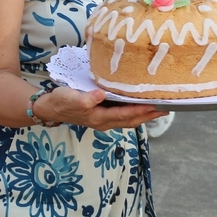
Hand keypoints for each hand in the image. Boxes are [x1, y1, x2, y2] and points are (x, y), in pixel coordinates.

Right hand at [35, 87, 168, 130]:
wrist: (49, 108)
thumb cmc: (61, 102)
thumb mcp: (71, 98)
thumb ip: (85, 99)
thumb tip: (101, 94)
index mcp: (100, 118)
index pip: (126, 115)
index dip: (142, 111)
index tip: (157, 106)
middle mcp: (105, 121)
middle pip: (132, 120)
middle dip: (149, 115)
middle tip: (167, 108)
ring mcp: (104, 118)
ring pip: (129, 118)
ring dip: (144, 114)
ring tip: (159, 107)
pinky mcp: (102, 113)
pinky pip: (123, 114)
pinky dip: (134, 111)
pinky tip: (139, 103)